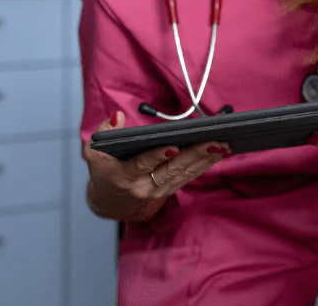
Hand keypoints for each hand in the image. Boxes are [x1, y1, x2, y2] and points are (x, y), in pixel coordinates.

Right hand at [81, 110, 231, 220]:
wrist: (109, 201)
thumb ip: (104, 133)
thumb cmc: (104, 169)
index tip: (173, 147)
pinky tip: (220, 153)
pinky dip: (205, 165)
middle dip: (194, 155)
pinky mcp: (170, 190)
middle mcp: (143, 187)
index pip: (142, 166)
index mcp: (123, 176)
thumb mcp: (94, 152)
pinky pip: (189, 177)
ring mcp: (159, 191)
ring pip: (185, 175)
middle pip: (172, 170)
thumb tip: (117, 116)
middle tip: (214, 141)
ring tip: (223, 145)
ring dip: (206, 160)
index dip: (157, 157)